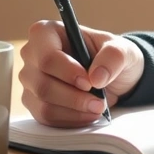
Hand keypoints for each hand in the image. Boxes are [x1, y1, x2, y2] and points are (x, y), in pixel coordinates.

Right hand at [19, 20, 143, 126]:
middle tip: (99, 102)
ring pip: (44, 104)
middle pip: (43, 84)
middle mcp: (32, 55)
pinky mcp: (34, 102)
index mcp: (47, 33)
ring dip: (74, 111)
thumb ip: (113, 57)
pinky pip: (46, 117)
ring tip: (98, 107)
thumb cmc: (111, 57)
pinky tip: (87, 114)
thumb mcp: (122, 50)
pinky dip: (70, 119)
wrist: (113, 77)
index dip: (67, 72)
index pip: (47, 56)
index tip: (89, 82)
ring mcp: (31, 80)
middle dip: (75, 97)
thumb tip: (96, 77)